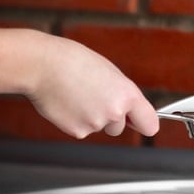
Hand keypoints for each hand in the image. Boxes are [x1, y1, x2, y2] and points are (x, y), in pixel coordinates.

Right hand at [0, 28, 158, 138]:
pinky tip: (68, 102)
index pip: (150, 124)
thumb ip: (123, 94)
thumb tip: (130, 111)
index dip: (145, 123)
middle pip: (120, 127)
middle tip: (94, 96)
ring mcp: (96, 124)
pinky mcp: (77, 132)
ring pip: (99, 127)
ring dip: (91, 117)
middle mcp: (115, 112)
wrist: (44, 65)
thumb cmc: (74, 62)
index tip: (142, 122)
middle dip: (111, 117)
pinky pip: (82, 129)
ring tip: (78, 94)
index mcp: (128, 95)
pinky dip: (76, 120)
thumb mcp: (110, 73)